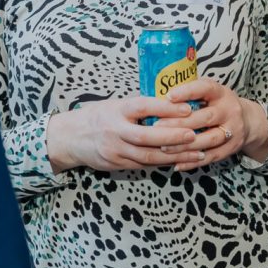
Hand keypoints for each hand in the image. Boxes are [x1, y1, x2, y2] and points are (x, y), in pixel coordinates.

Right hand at [45, 96, 198, 172]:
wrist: (70, 138)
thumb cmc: (98, 116)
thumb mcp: (115, 104)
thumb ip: (138, 107)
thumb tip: (170, 102)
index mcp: (116, 110)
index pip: (143, 107)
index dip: (165, 108)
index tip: (187, 108)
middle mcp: (115, 131)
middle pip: (147, 137)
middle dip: (173, 137)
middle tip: (195, 135)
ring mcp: (115, 150)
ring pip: (148, 156)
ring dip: (174, 156)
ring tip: (196, 154)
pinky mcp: (117, 165)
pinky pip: (143, 165)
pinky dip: (163, 163)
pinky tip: (180, 161)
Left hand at [161, 78, 267, 170]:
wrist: (247, 120)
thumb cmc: (218, 104)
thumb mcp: (209, 93)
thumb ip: (190, 94)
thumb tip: (158, 97)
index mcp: (221, 92)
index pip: (205, 88)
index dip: (187, 92)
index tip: (168, 96)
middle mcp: (230, 110)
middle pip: (205, 117)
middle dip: (180, 123)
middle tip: (157, 126)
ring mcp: (233, 130)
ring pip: (209, 139)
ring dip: (186, 145)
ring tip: (165, 148)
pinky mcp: (233, 147)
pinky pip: (212, 156)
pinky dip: (193, 162)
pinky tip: (177, 164)